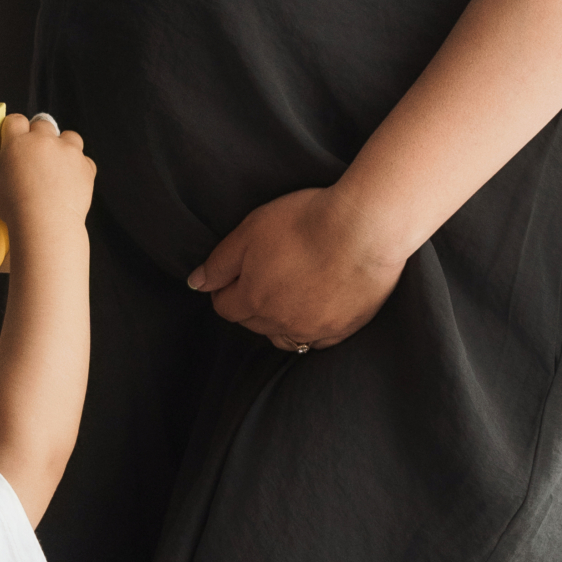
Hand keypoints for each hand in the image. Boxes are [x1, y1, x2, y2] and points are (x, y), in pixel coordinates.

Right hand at [0, 112, 94, 243]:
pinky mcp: (86, 167)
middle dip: (38, 135)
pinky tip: (69, 179)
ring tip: (54, 163)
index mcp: (19, 141)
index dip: (13, 128)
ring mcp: (68, 152)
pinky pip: (84, 159)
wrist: (47, 224)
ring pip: (68, 137)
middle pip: (42, 124)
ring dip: (62, 145)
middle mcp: (45, 140)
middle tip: (31, 154)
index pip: (15, 120)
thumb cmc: (16, 206)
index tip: (11, 139)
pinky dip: (78, 166)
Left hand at [187, 185, 403, 349]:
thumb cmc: (306, 222)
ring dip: (278, 321)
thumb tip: (196, 283)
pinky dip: (310, 328)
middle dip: (250, 303)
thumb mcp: (251, 230)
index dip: (225, 288)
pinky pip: (318, 340)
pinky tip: (315, 309)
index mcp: (253, 299)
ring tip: (288, 295)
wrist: (365, 228)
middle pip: (253, 322)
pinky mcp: (344, 328)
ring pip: (284, 336)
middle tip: (264, 275)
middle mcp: (280, 322)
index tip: (235, 273)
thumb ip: (220, 261)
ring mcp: (314, 329)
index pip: (224, 306)